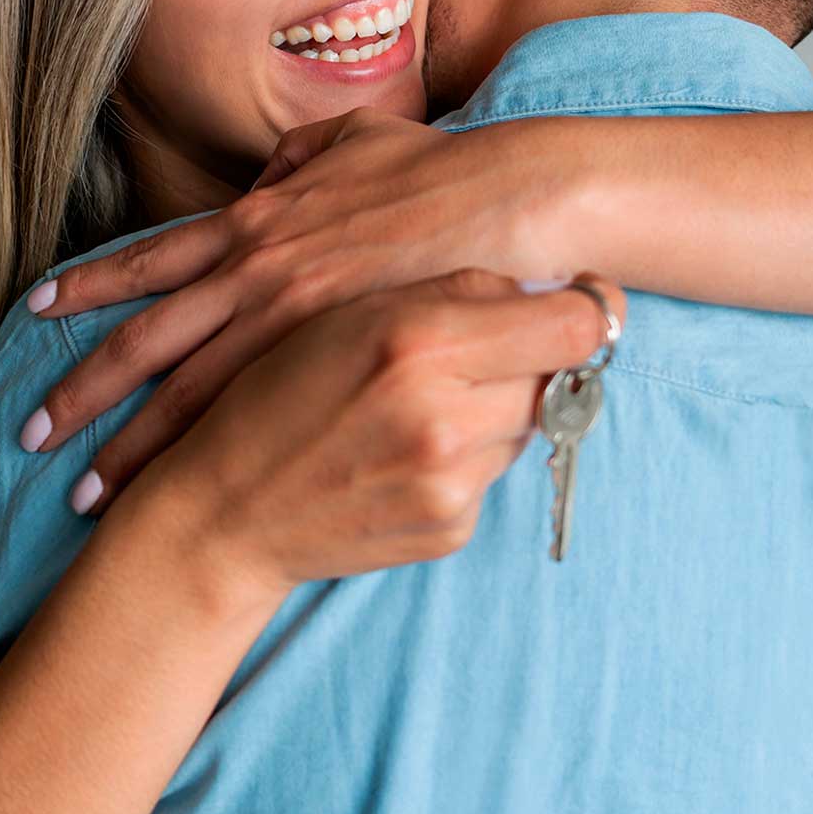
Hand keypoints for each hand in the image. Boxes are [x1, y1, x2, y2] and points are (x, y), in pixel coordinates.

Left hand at [28, 109, 576, 506]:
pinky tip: (184, 497)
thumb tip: (271, 171)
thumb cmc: (443, 172)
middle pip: (145, 345)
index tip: (38, 307)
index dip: (90, 284)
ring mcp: (290, 329)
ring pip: (185, 400)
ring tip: (85, 494)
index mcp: (255, 220)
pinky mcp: (332, 371)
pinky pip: (252, 426)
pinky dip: (206, 461)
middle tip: (29, 434)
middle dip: (80, 393)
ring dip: (130, 448)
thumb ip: (302, 155)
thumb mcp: (356, 139)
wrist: (511, 207)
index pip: (151, 259)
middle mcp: (254, 276)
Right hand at [127, 270, 616, 591]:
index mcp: (417, 340)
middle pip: (555, 374)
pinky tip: (402, 453)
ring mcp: (452, 482)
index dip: (587, 307)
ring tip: (419, 405)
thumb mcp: (346, 311)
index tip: (581, 299)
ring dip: (492, 408)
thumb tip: (550, 285)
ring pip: (525, 424)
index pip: (573, 324)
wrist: (225, 512)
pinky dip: (463, 457)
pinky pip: (492, 474)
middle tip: (474, 352)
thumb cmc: (276, 393)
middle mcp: (445, 416)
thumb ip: (453, 287)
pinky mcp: (451, 529)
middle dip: (524, 358)